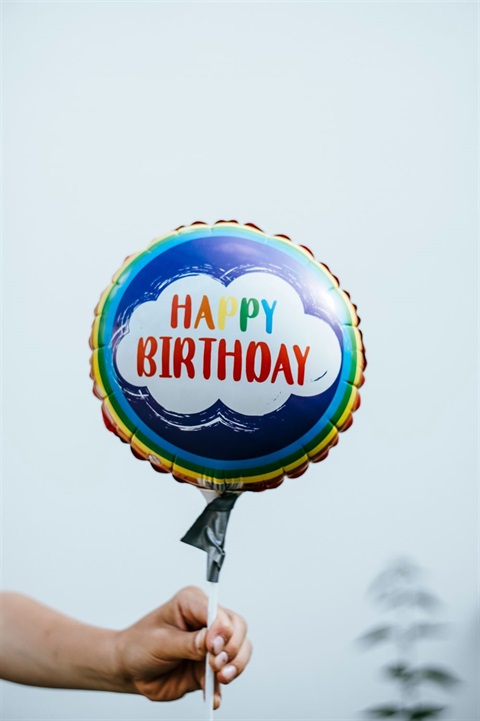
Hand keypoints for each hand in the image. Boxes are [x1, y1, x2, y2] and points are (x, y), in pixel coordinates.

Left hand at [115, 586, 251, 708]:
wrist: (130, 670)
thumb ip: (188, 643)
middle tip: (217, 664)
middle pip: (237, 628)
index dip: (221, 629)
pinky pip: (225, 676)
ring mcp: (211, 644)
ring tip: (221, 678)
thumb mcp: (160, 641)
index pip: (218, 611)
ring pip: (239, 650)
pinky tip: (212, 698)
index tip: (214, 647)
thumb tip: (212, 642)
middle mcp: (206, 620)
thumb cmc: (139, 645)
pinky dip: (221, 688)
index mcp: (192, 603)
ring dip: (235, 666)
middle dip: (233, 648)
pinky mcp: (209, 667)